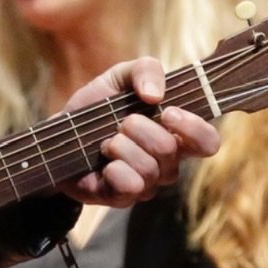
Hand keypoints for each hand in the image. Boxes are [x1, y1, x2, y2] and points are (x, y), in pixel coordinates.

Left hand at [64, 57, 219, 208]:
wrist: (59, 134)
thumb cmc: (98, 106)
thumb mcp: (119, 76)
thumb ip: (145, 69)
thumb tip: (156, 95)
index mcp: (175, 134)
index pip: (208, 141)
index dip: (194, 128)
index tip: (167, 112)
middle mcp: (167, 162)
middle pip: (171, 149)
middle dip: (140, 128)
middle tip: (122, 122)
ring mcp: (147, 183)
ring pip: (149, 168)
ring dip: (120, 146)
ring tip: (106, 141)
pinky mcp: (123, 198)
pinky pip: (131, 187)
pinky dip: (114, 169)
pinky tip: (103, 163)